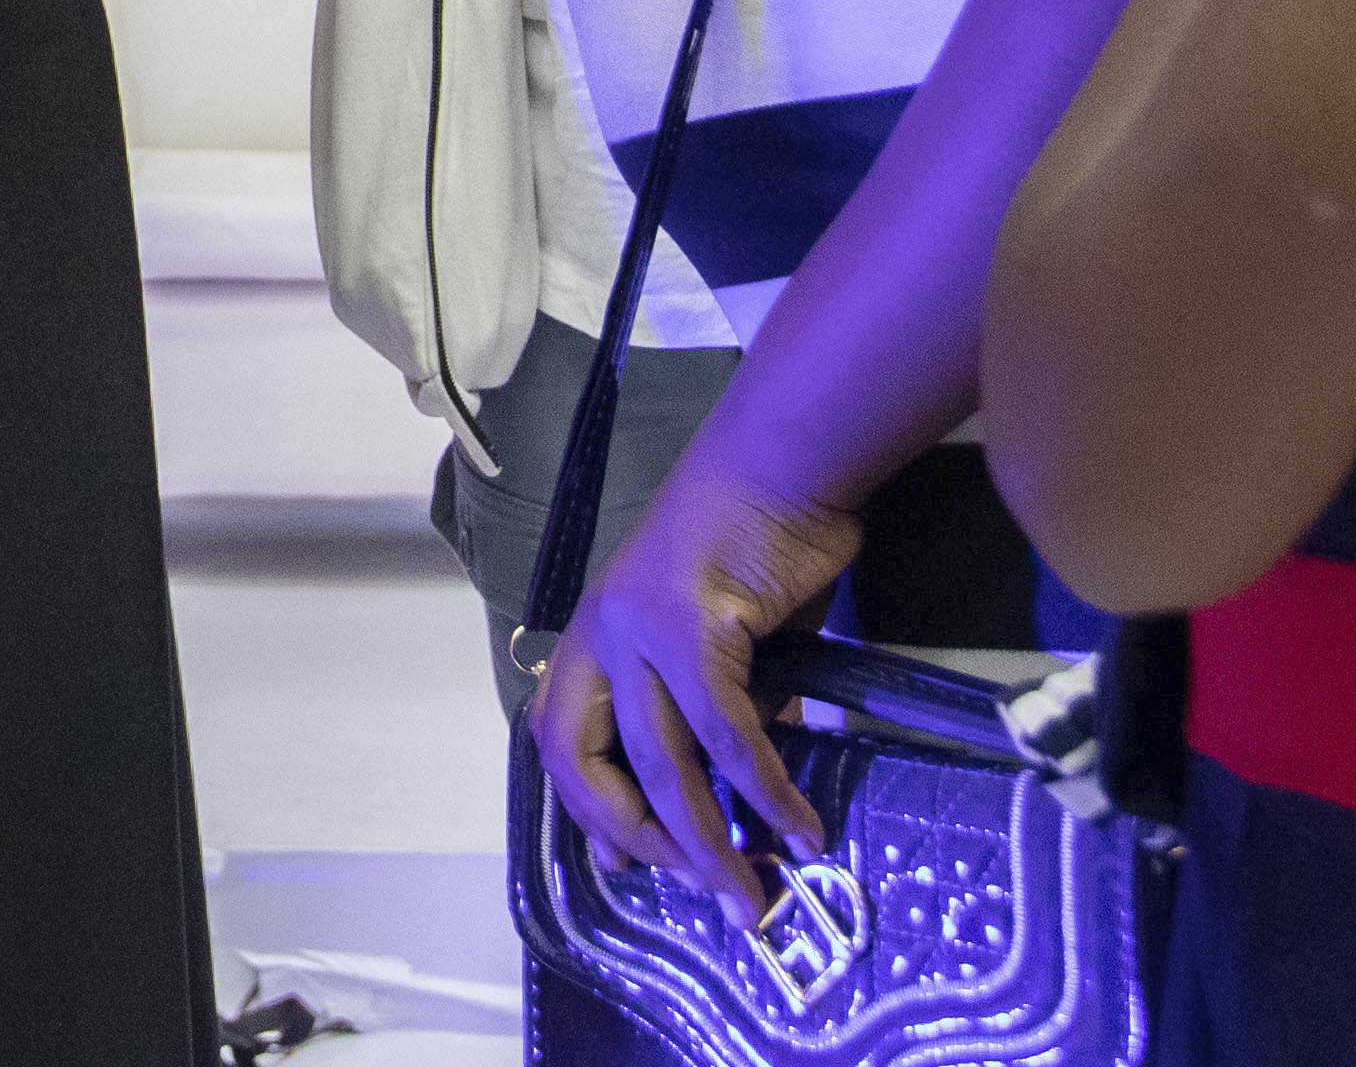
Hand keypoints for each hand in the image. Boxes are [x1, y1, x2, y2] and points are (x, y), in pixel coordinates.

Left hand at [522, 460, 865, 925]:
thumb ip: (708, 696)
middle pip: (584, 764)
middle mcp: (601, 633)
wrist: (782, 460)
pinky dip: (766, 791)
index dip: (584, 806)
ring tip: (752, 894)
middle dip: (638, 840)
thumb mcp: (712, 627)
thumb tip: (736, 777)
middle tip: (697, 887)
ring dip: (710, 843)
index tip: (621, 861)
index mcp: (594, 632)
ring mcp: (640, 629)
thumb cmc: (753, 536)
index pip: (557, 737)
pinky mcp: (695, 628)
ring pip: (663, 766)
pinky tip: (799, 828)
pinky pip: (728, 734)